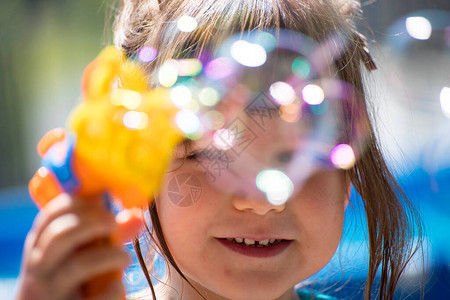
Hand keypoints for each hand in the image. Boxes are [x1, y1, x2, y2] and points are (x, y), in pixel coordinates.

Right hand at [15, 193, 143, 299]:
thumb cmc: (70, 279)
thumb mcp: (78, 253)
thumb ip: (107, 233)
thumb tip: (137, 216)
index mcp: (39, 246)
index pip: (51, 215)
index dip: (78, 203)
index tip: (101, 201)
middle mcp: (39, 267)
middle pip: (60, 235)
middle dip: (92, 223)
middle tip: (114, 223)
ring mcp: (50, 291)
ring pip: (78, 265)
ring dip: (109, 256)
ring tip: (126, 257)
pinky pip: (92, 299)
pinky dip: (111, 289)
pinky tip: (119, 285)